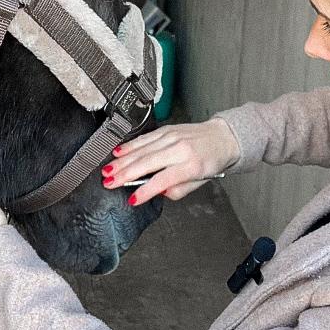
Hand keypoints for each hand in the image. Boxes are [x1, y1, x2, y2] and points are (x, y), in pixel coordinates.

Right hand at [103, 118, 239, 206]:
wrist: (221, 137)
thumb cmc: (211, 161)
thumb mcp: (200, 182)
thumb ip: (178, 190)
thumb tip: (157, 192)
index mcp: (191, 165)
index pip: (163, 179)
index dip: (146, 191)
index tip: (133, 200)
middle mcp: (180, 148)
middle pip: (147, 163)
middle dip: (125, 174)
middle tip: (109, 183)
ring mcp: (172, 137)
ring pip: (142, 150)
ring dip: (122, 161)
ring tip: (108, 171)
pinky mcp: (166, 129)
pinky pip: (144, 138)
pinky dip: (129, 146)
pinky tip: (117, 153)